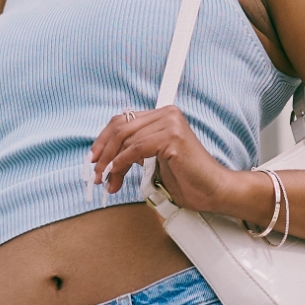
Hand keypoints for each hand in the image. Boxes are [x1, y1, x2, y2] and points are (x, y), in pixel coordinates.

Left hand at [88, 107, 250, 218]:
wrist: (212, 190)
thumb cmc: (187, 179)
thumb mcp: (154, 160)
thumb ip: (136, 150)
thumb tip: (106, 156)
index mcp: (163, 115)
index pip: (122, 119)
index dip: (103, 139)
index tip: (92, 159)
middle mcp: (167, 114)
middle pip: (120, 127)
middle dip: (103, 153)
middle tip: (95, 174)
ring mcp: (170, 123)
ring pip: (125, 139)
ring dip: (110, 164)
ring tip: (107, 182)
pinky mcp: (172, 137)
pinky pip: (136, 149)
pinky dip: (121, 163)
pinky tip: (117, 175)